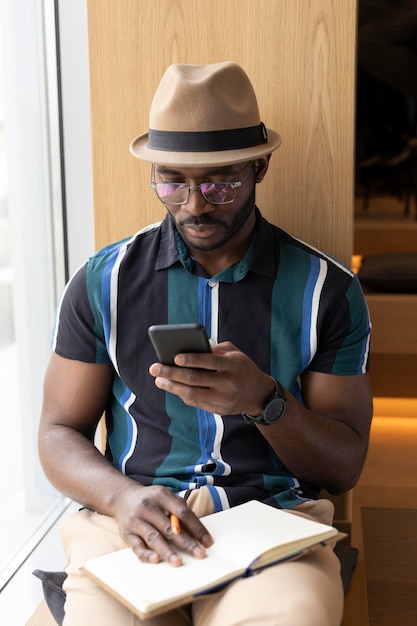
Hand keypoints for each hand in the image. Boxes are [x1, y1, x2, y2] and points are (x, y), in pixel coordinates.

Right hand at [112, 483, 212, 566]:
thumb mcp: (166, 498)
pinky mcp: (127, 533)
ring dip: (167, 551)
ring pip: (153, 537)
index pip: (182, 512)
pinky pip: (137, 546)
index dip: (196, 527)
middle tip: (199, 554)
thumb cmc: (152, 500)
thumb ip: (180, 512)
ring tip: (178, 562)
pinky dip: (146, 554)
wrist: (122, 497)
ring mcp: (136, 520)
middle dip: (186, 542)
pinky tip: (156, 560)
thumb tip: (198, 533)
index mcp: (162, 495)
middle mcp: (148, 506)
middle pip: (169, 527)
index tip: (207, 542)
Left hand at [148, 341, 274, 415]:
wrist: (259, 394)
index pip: (209, 362)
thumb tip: (188, 350)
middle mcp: (227, 383)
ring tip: (158, 380)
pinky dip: (182, 394)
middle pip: (195, 379)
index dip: (191, 360)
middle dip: (172, 373)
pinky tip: (172, 387)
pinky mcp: (218, 410)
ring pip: (191, 393)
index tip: (175, 357)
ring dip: (172, 387)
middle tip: (154, 368)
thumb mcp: (235, 353)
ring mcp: (222, 399)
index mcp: (232, 365)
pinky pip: (195, 402)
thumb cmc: (242, 367)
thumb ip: (215, 350)